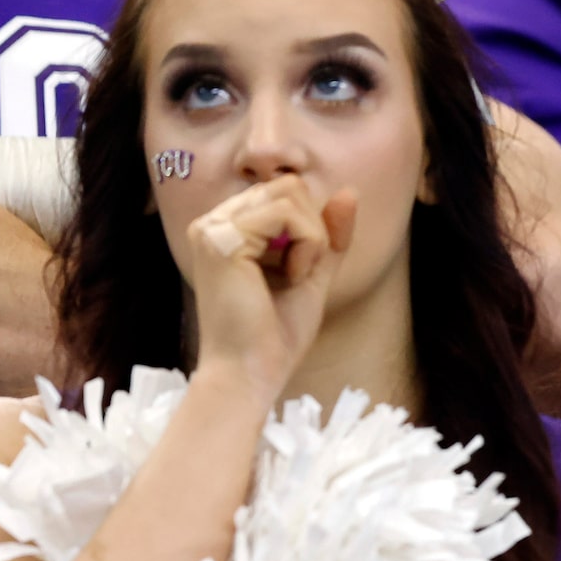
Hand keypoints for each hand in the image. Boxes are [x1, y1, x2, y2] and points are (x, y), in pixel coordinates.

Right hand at [184, 174, 357, 401]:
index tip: (300, 270)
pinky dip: (306, 244)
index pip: (285, 192)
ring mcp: (212, 227)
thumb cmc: (275, 335)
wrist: (250, 374)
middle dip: (312, 229)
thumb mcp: (313, 274)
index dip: (310, 226)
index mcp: (228, 228)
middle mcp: (213, 221)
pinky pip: (287, 211)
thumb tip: (348, 190)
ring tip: (293, 277)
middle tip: (297, 275)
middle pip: (289, 186)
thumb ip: (329, 234)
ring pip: (291, 193)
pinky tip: (290, 277)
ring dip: (312, 238)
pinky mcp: (221, 238)